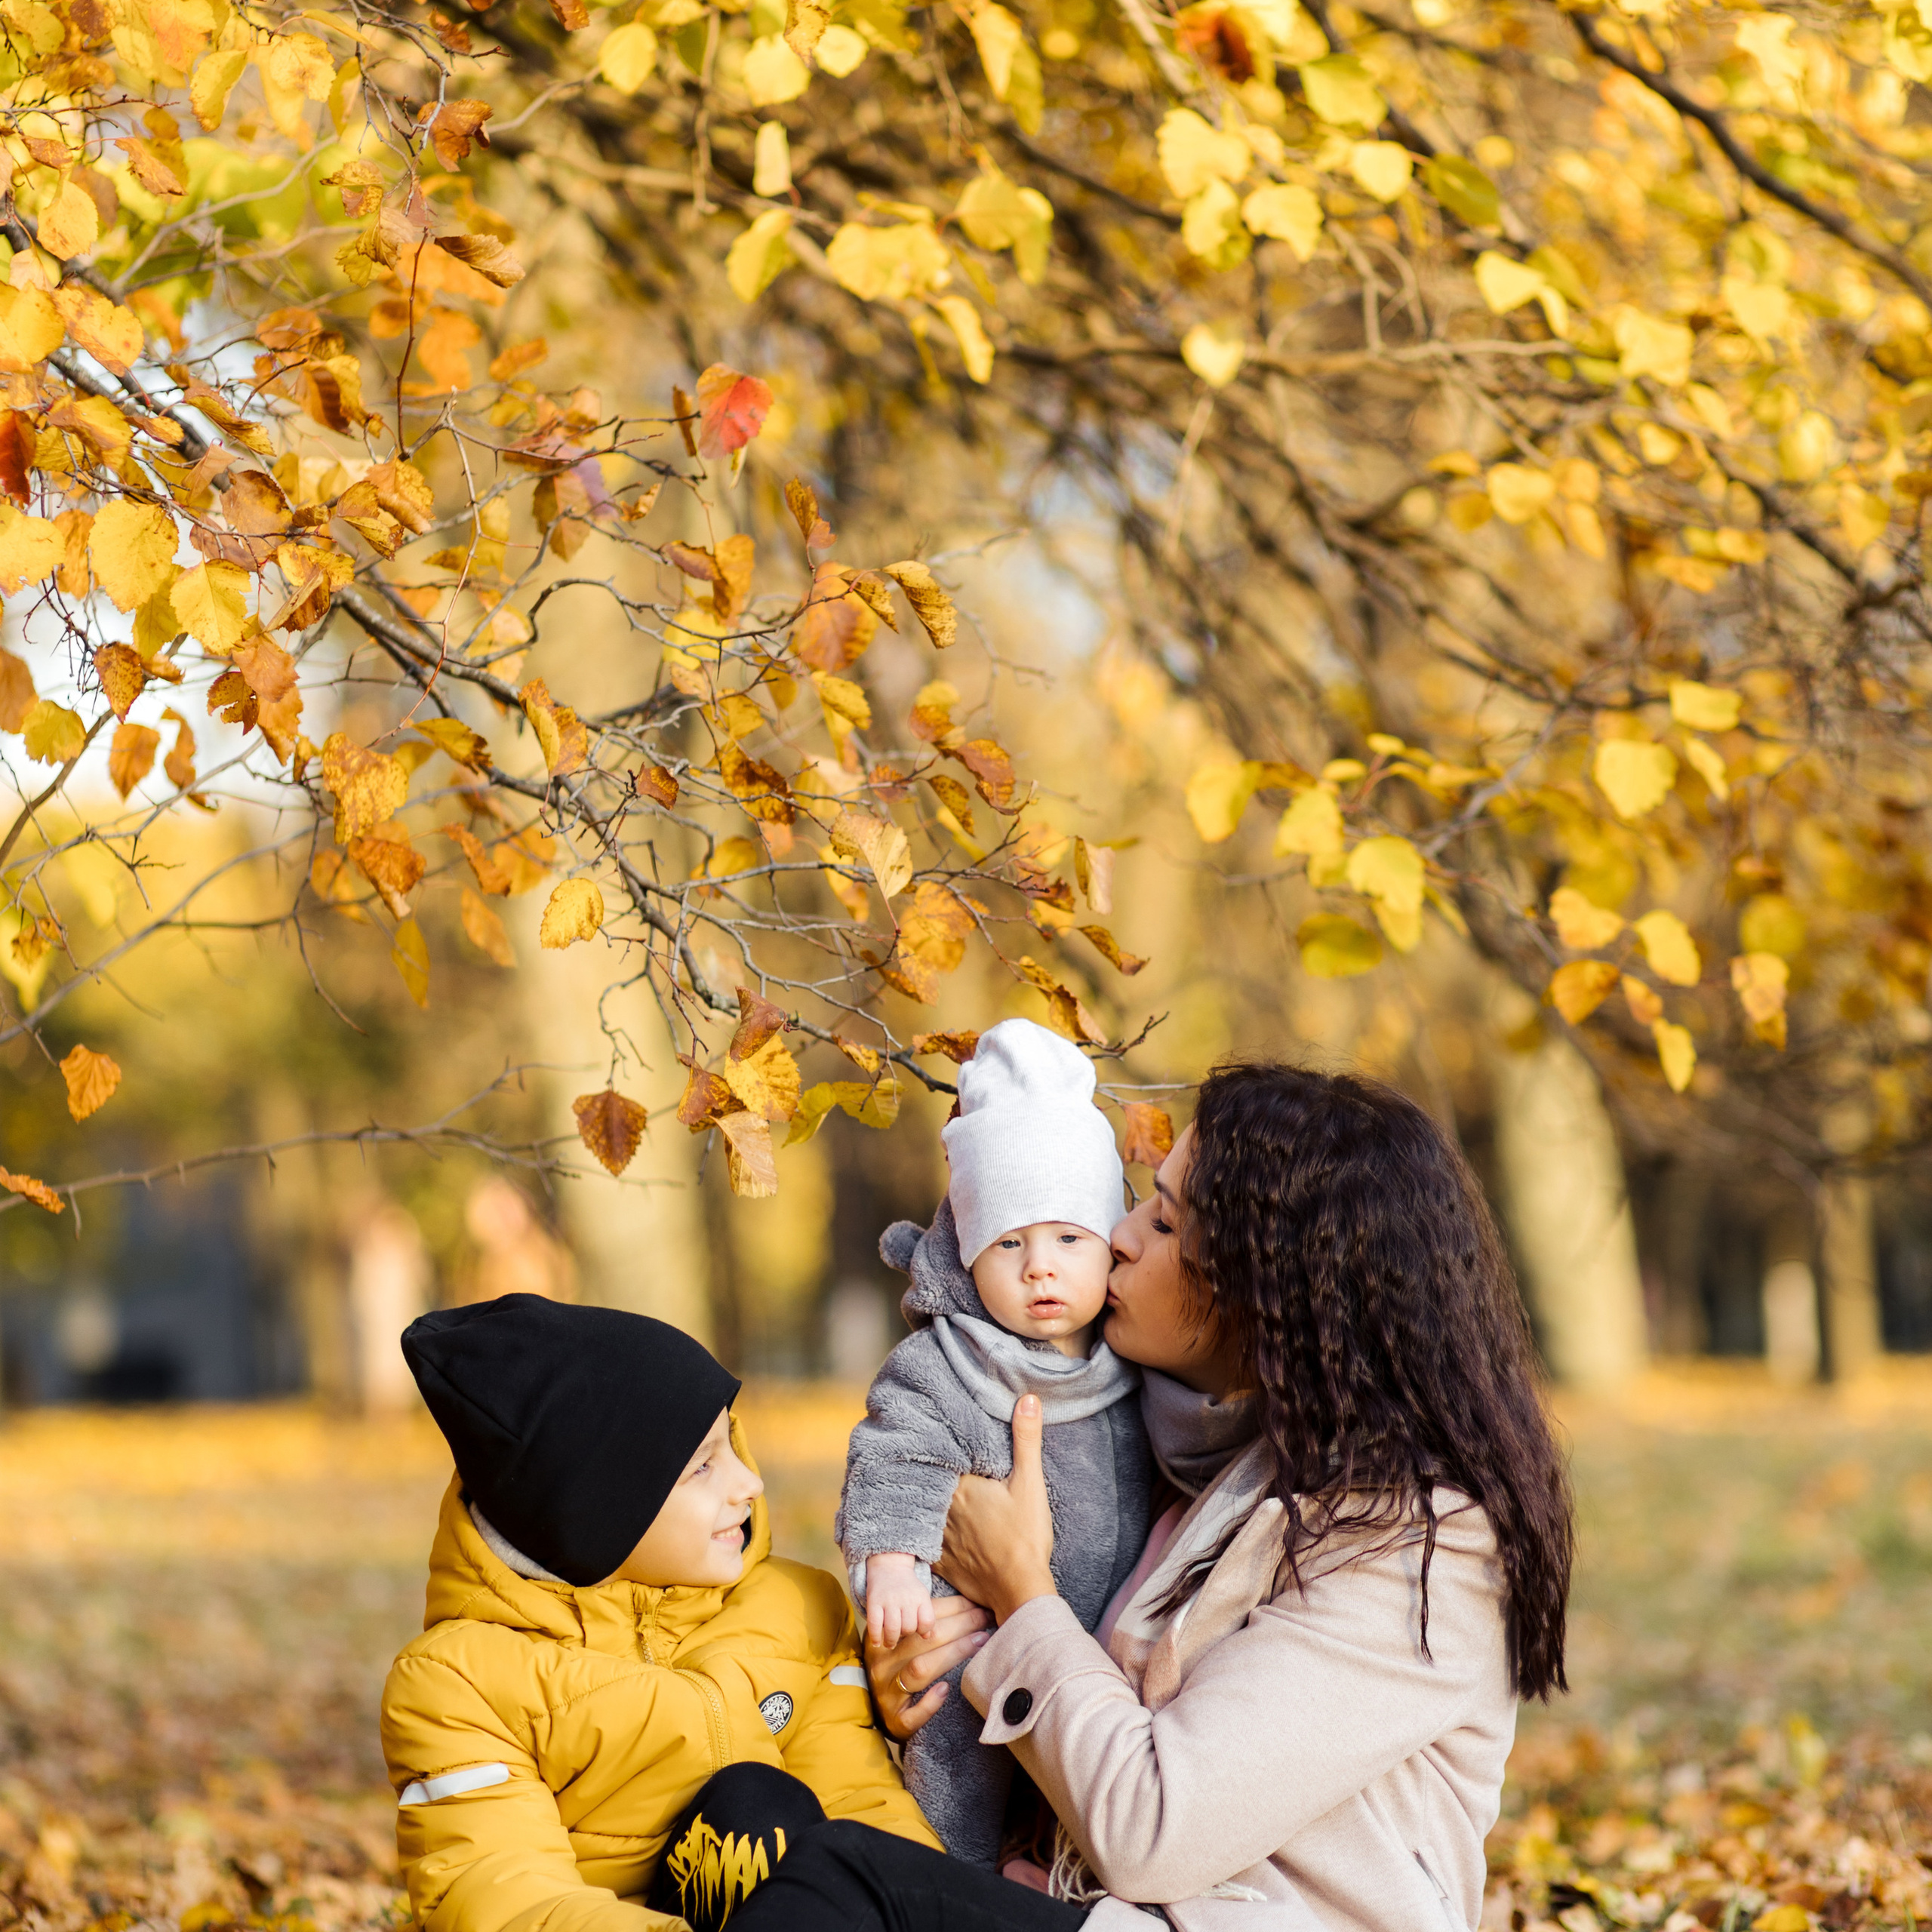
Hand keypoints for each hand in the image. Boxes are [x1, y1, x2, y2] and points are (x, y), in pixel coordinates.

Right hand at [864, 1592, 993, 1740]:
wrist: (874, 1711)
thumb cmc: (897, 1668)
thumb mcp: (900, 1643)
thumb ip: (924, 1626)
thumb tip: (969, 1605)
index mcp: (883, 1639)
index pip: (919, 1618)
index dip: (951, 1608)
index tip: (975, 1603)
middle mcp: (882, 1664)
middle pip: (922, 1640)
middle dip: (959, 1625)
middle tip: (985, 1617)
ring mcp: (887, 1693)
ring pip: (920, 1669)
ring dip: (953, 1653)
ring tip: (979, 1641)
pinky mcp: (896, 1721)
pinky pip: (913, 1714)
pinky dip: (930, 1703)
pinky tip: (946, 1689)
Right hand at [866, 1553, 936, 1646]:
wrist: (889, 1565)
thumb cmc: (907, 1587)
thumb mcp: (921, 1597)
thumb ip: (925, 1616)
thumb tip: (926, 1637)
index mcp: (920, 1597)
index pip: (927, 1622)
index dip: (923, 1630)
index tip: (917, 1631)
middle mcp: (906, 1598)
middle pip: (909, 1628)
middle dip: (905, 1634)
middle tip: (900, 1633)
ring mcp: (889, 1599)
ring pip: (892, 1629)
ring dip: (891, 1641)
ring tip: (889, 1643)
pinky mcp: (874, 1600)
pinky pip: (874, 1624)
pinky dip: (875, 1637)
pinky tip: (876, 1643)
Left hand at [938, 1393, 1057, 1623]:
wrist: (1019, 1589)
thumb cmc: (1026, 1536)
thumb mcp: (1030, 1482)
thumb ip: (1026, 1439)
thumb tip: (1028, 1398)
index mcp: (961, 1487)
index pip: (940, 1460)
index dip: (938, 1449)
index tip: (932, 1434)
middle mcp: (943, 1510)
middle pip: (931, 1484)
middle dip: (930, 1473)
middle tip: (923, 1457)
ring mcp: (940, 1538)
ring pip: (925, 1512)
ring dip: (926, 1503)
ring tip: (921, 1490)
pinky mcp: (941, 1563)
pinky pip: (924, 1543)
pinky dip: (923, 1534)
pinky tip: (923, 1529)